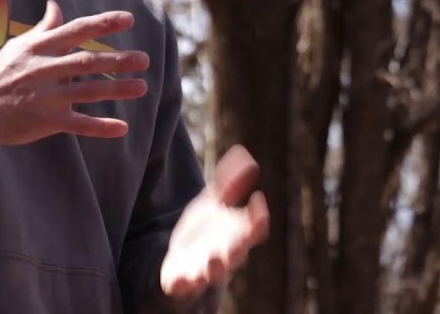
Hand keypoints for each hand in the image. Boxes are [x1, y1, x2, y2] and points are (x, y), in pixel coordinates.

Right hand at [0, 0, 149, 145]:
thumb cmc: (0, 73)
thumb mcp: (18, 46)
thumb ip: (44, 29)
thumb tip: (56, 5)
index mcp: (39, 47)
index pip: (77, 30)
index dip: (103, 24)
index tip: (129, 19)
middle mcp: (43, 69)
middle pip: (87, 62)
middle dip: (118, 60)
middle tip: (144, 59)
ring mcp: (45, 96)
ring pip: (88, 91)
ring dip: (118, 89)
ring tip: (142, 87)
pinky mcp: (45, 120)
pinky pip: (78, 124)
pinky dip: (101, 127)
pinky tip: (122, 128)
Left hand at [160, 145, 270, 300]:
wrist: (181, 259)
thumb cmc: (205, 230)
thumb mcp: (214, 202)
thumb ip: (228, 183)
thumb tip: (242, 153)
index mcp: (238, 235)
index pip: (255, 228)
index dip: (259, 216)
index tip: (257, 198)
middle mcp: (227, 254)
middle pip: (239, 253)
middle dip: (240, 247)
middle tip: (242, 239)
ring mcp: (206, 269)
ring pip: (215, 273)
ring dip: (216, 268)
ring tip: (214, 259)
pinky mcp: (184, 282)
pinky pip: (185, 287)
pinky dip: (183, 285)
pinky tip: (180, 280)